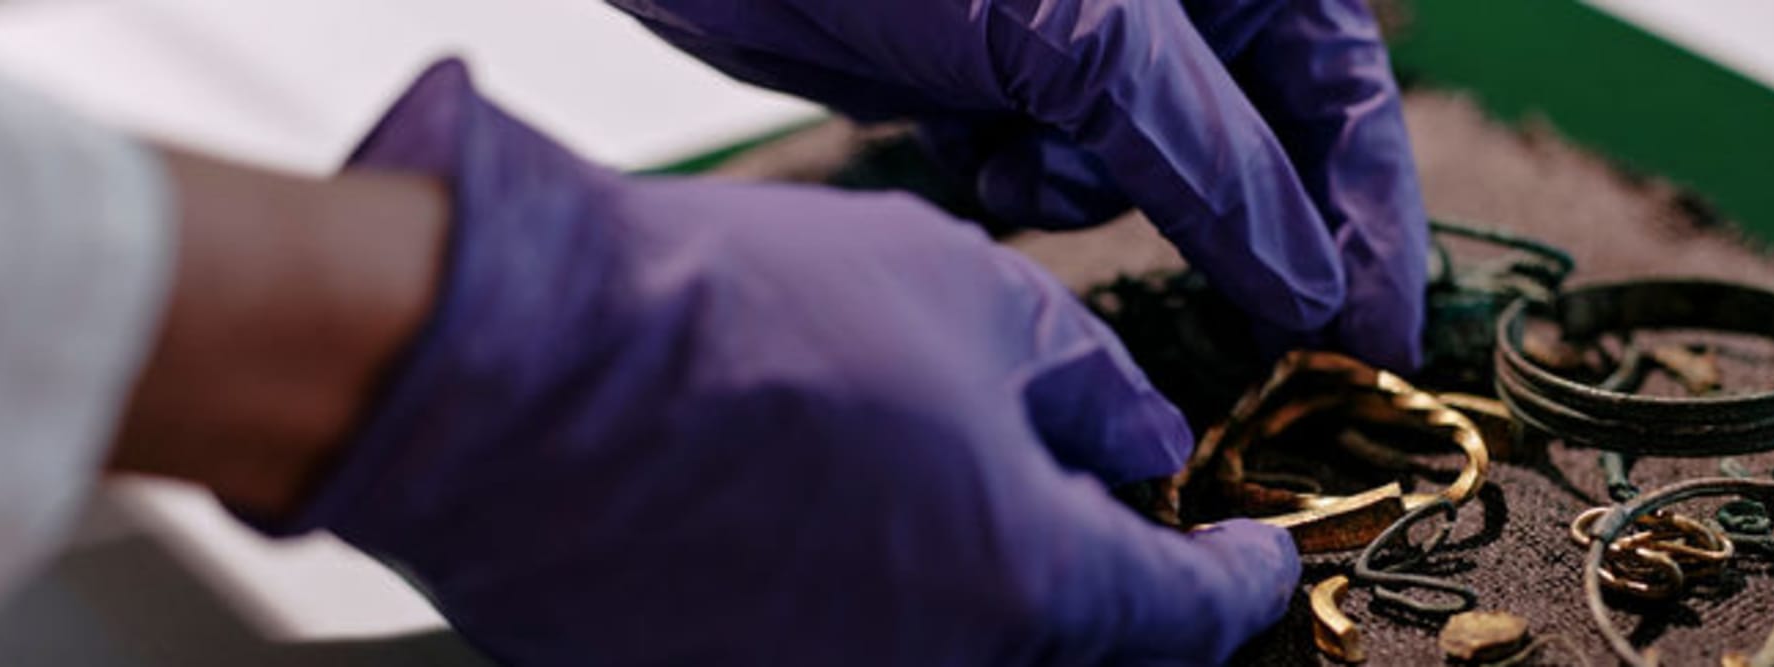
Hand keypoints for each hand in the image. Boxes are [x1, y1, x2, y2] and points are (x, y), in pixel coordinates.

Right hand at [254, 60, 1297, 664]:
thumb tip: (1138, 436)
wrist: (516, 373)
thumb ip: (1084, 383)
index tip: (1257, 560)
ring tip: (906, 476)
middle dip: (1097, 578)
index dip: (1240, 580)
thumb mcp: (966, 293)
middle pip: (1068, 646)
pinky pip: (826, 651)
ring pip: (947, 651)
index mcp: (1030, 587)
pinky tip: (804, 510)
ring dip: (961, 582)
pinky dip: (848, 598)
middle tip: (1088, 499)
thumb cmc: (731, 319)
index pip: (1186, 616)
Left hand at [610, 0, 1430, 370]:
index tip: (1379, 344)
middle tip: (1276, 353)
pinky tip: (973, 149)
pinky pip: (1059, 178)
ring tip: (1023, 158)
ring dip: (1102, 198)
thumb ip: (1215, 163)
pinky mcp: (997, 81)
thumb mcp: (1090, 41)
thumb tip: (1314, 284)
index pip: (1344, 88)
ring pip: (1155, 178)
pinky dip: (1027, 187)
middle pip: (1262, 146)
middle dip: (1247, 235)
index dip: (1373, 219)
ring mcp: (1082, 38)